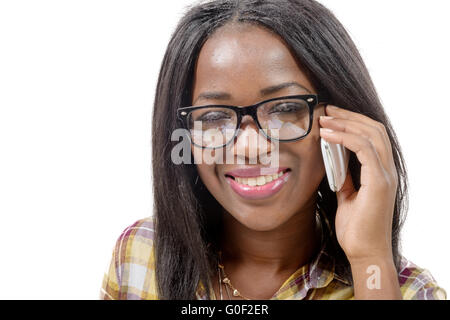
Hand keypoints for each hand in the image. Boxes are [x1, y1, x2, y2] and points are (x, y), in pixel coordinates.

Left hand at [319, 105, 398, 262]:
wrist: (363, 252)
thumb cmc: (356, 228)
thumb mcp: (347, 196)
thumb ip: (345, 177)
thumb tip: (334, 162)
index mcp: (381, 172)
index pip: (373, 136)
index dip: (353, 122)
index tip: (331, 116)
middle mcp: (387, 170)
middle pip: (374, 129)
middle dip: (349, 116)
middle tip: (327, 110)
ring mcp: (386, 175)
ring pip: (371, 134)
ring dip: (345, 123)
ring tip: (324, 119)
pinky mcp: (379, 182)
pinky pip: (364, 149)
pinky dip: (345, 137)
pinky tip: (327, 135)